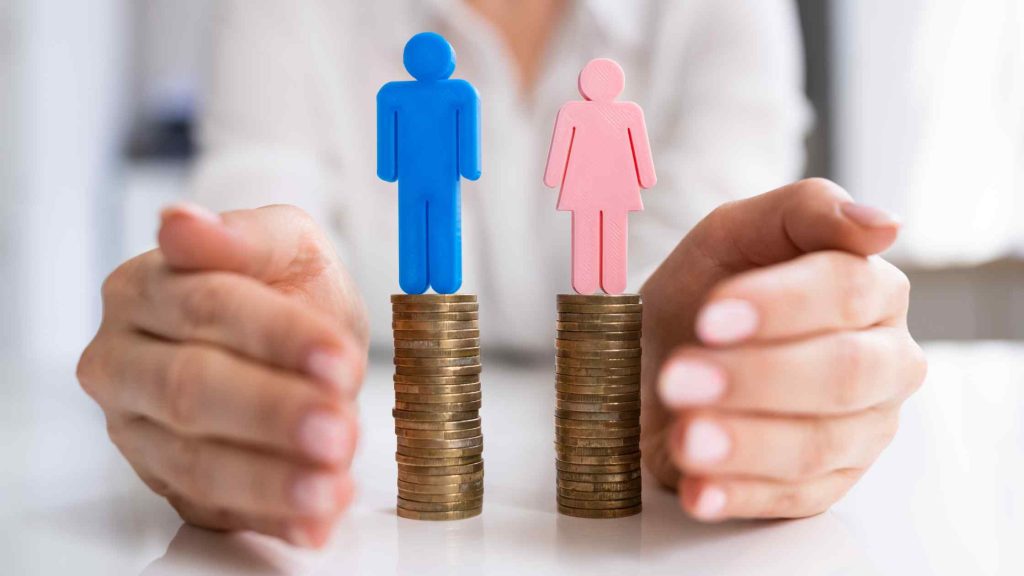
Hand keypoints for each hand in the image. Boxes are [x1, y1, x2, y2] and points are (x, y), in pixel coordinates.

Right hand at [77, 203, 367, 546]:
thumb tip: (181, 223)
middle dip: (271, 412)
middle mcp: (125, 362)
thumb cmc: (281, 285)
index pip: (208, 308)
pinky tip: (315, 520)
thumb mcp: (284, 243)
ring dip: (269, 479)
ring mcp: (139, 431)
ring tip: (331, 485)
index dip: (277, 336)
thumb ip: (243, 236)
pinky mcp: (169, 483)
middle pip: (191, 389)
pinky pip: (214, 509)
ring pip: (194, 461)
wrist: (291, 339)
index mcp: (143, 290)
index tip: (338, 356)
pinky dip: (270, 518)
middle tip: (336, 429)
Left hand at [640, 179, 926, 520]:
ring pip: (818, 443)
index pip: (846, 292)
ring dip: (744, 441)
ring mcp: (860, 430)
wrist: (660, 361)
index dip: (779, 305)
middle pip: (843, 373)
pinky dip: (738, 494)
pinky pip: (792, 498)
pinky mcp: (825, 485)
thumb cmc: (703, 294)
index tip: (710, 317)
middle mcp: (881, 362)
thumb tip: (883, 226)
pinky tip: (697, 488)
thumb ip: (806, 211)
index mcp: (870, 291)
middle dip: (755, 377)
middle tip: (679, 379)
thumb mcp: (735, 233)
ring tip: (684, 436)